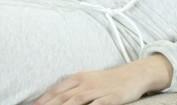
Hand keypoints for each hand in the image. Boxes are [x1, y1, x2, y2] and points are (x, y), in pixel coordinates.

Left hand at [33, 58, 159, 104]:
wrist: (134, 74)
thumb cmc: (109, 80)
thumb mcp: (88, 80)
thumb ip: (71, 89)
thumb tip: (52, 99)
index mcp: (78, 78)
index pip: (55, 92)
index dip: (42, 101)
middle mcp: (85, 84)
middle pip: (61, 98)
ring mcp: (97, 91)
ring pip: (75, 102)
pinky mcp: (110, 99)